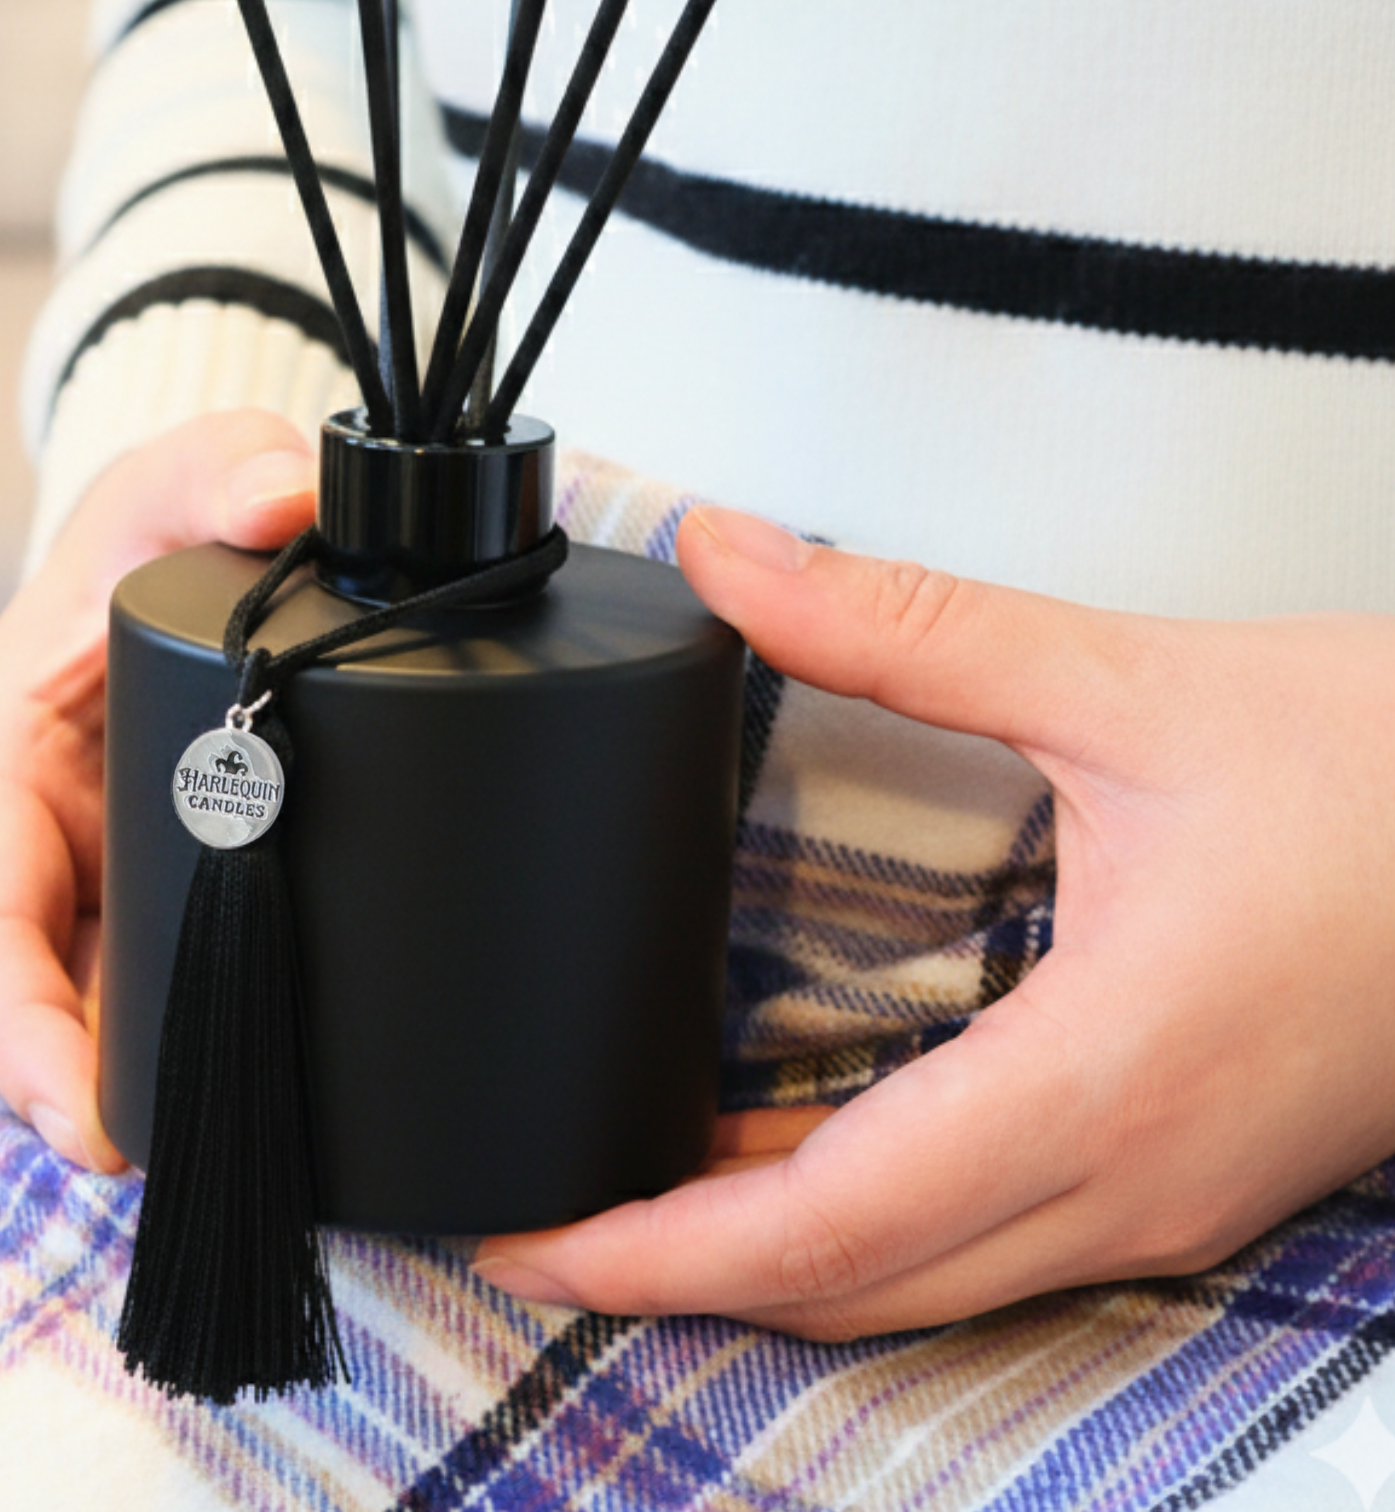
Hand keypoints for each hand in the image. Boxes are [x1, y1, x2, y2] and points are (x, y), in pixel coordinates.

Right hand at [0, 409, 314, 1170]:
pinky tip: (277, 1104)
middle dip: (90, 1092)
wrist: (197, 545)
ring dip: (156, 1088)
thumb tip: (282, 500)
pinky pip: (172, 988)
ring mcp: (97, 879)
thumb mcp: (182, 474)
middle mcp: (32, 840)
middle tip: (179, 1170)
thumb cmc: (158, 514)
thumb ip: (227, 465)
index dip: (21, 1026)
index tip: (83, 1119)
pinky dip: (209, 1046)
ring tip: (239, 1161)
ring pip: (106, 1012)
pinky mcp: (163, 896)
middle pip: (40, 995)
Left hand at [475, 504, 1394, 1338]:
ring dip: (776, 1251)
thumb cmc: (1392, 778)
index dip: (657, 1247)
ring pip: (930, 1278)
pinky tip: (811, 1155)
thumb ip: (905, 626)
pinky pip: (998, 1240)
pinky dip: (876, 1221)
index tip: (534, 1233)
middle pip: (860, 1283)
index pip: (832, 1222)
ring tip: (646, 1186)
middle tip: (545, 1212)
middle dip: (680, 1267)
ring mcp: (1175, 1189)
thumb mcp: (1130, 683)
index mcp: (1108, 1074)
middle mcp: (1138, 1172)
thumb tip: (737, 560)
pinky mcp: (1196, 1167)